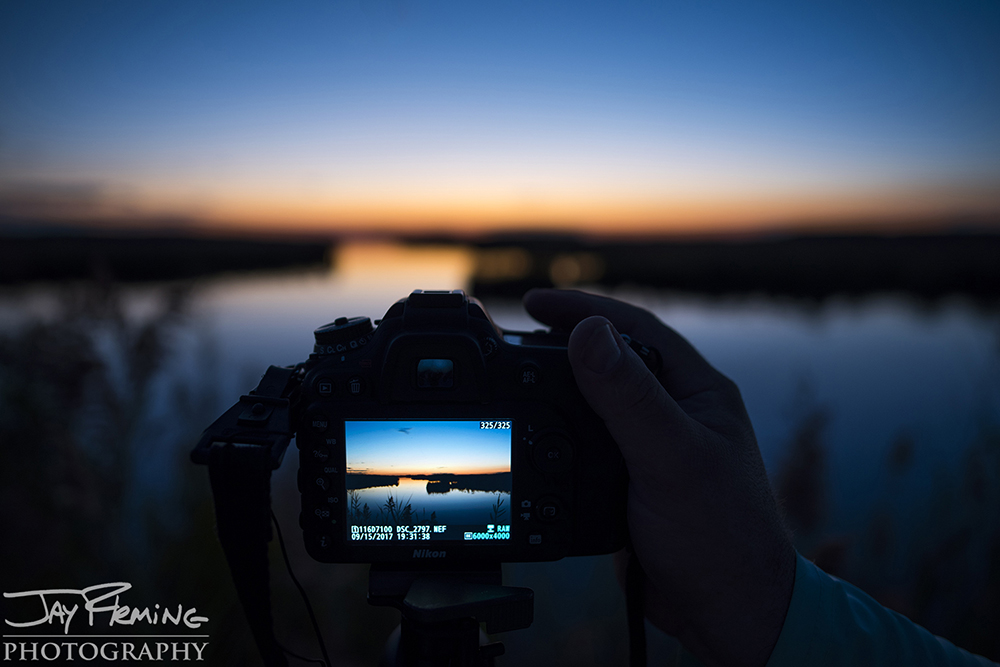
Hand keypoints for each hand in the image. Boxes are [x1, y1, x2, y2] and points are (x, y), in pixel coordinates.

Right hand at [523, 289, 794, 666]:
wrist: (728, 611)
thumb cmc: (722, 535)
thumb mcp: (672, 457)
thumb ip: (630, 397)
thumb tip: (589, 332)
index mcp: (698, 391)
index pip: (637, 330)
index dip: (585, 309)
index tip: (536, 301)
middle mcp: (677, 410)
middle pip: (614, 358)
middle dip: (566, 339)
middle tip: (518, 331)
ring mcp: (654, 445)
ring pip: (598, 400)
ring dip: (560, 383)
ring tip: (520, 373)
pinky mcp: (634, 479)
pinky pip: (590, 441)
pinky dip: (560, 429)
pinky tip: (539, 430)